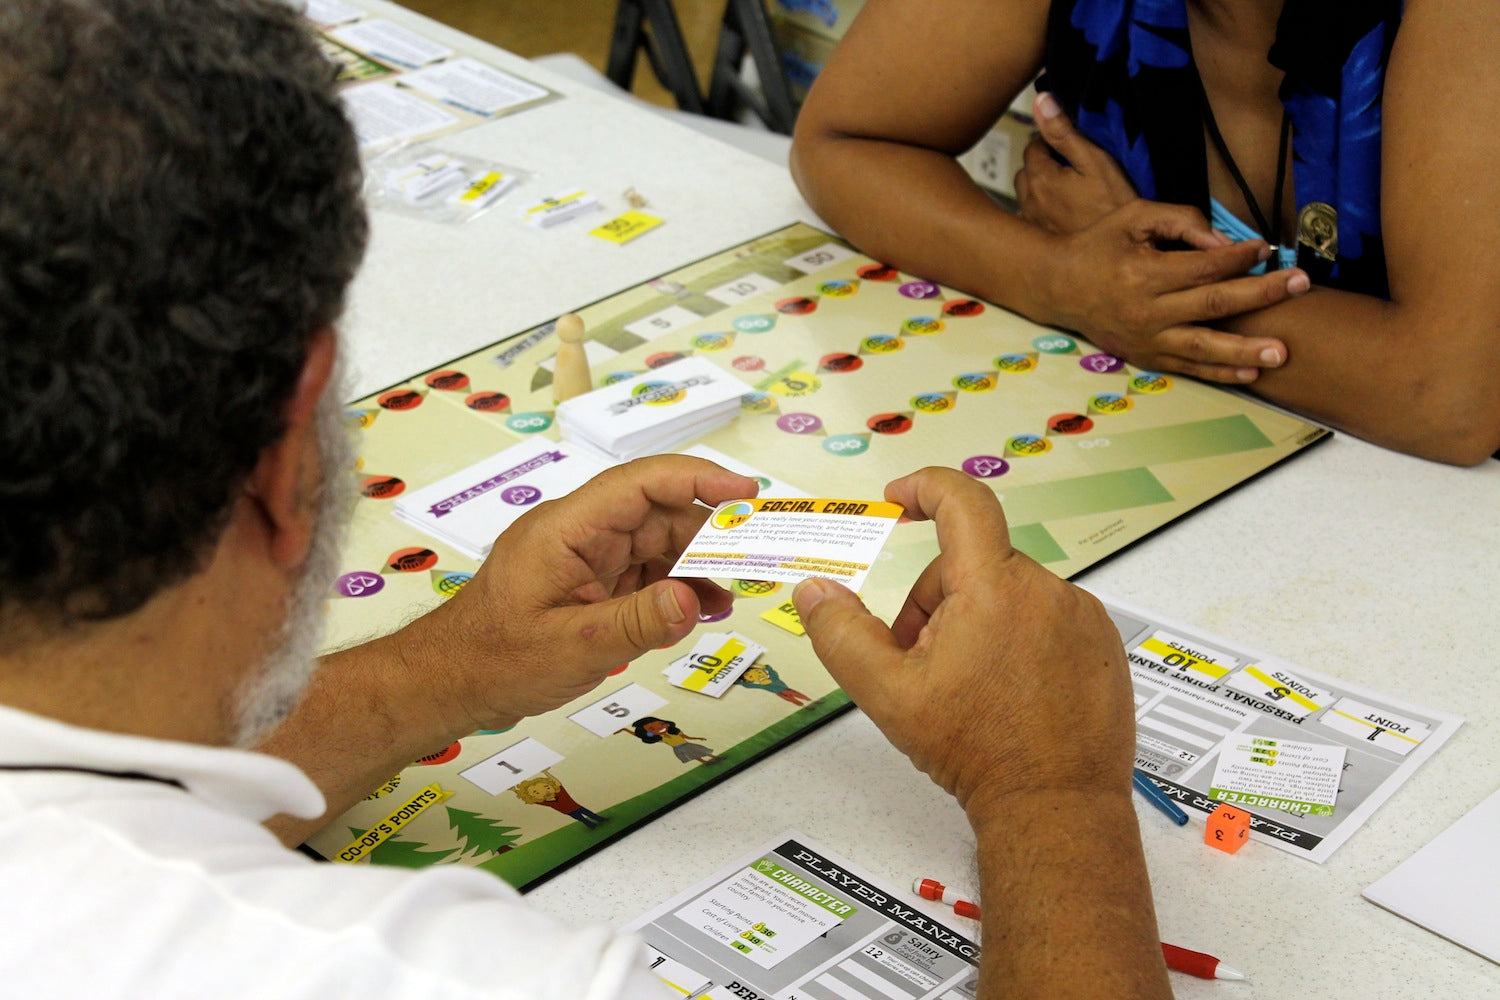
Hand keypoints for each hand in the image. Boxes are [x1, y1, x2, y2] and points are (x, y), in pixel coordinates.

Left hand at [417, 455, 756, 729]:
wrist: (448, 684)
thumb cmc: (492, 659)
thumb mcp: (571, 647)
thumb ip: (636, 622)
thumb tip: (692, 599)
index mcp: (566, 529)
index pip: (640, 484)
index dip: (697, 478)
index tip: (745, 492)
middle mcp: (580, 533)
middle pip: (658, 514)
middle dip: (709, 533)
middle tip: (756, 557)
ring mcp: (586, 558)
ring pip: (656, 544)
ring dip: (696, 566)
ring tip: (731, 595)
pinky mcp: (590, 584)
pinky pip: (644, 574)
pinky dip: (676, 589)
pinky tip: (701, 609)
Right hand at [792, 468, 1135, 816]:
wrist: (1055, 806)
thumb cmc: (980, 753)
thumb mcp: (888, 694)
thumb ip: (842, 634)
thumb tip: (815, 591)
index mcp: (994, 589)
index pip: (962, 501)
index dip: (925, 487)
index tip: (900, 497)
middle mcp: (1046, 591)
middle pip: (973, 564)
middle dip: (936, 601)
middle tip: (920, 661)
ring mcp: (1081, 617)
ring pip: (1009, 592)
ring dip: (978, 621)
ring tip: (968, 685)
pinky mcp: (1103, 644)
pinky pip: (1047, 617)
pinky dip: (1018, 639)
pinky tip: (1007, 691)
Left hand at [1014, 92, 1136, 234]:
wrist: (1119, 253)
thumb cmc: (1114, 205)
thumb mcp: (1095, 162)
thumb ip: (1065, 132)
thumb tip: (1041, 100)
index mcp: (1039, 177)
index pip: (1033, 146)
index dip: (1051, 142)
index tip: (1069, 146)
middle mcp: (1027, 201)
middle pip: (1026, 171)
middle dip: (1041, 165)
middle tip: (1068, 167)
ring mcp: (1031, 223)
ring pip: (1026, 195)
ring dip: (1039, 188)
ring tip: (1066, 191)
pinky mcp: (1038, 241)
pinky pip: (1031, 218)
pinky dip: (1041, 211)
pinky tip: (1062, 214)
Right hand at [1047, 199, 1308, 382]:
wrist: (1058, 286)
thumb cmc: (1100, 245)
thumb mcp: (1134, 217)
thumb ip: (1181, 221)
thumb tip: (1225, 242)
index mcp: (1143, 272)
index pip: (1204, 266)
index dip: (1240, 256)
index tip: (1268, 248)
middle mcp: (1145, 310)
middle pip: (1213, 304)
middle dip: (1261, 293)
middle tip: (1300, 284)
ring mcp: (1146, 338)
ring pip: (1203, 347)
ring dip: (1245, 350)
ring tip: (1282, 352)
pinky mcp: (1146, 356)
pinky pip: (1188, 368)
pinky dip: (1220, 372)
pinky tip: (1251, 372)